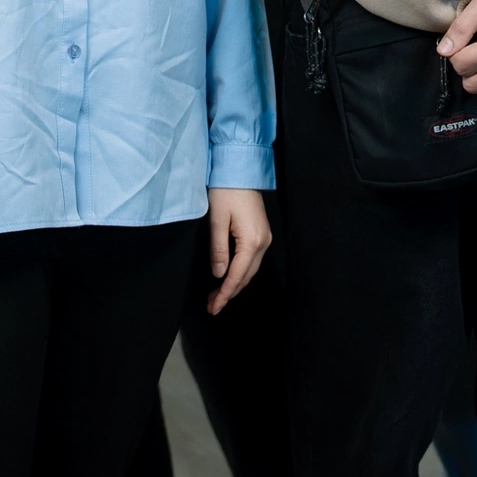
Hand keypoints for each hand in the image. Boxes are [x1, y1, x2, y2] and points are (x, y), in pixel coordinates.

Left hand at [204, 188, 272, 315]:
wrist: (241, 169)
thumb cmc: (227, 191)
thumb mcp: (217, 220)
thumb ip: (218, 249)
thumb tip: (218, 274)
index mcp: (252, 241)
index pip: (237, 275)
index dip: (225, 294)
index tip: (214, 307)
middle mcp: (263, 242)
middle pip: (246, 276)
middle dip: (229, 293)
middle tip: (212, 306)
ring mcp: (265, 237)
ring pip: (250, 270)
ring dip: (234, 284)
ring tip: (217, 295)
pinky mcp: (261, 233)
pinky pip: (252, 260)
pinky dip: (240, 272)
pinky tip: (229, 276)